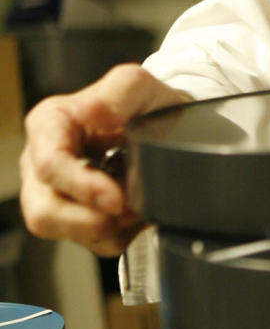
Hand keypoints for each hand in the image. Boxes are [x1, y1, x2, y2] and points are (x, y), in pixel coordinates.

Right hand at [19, 64, 190, 255]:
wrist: (167, 124)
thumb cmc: (144, 103)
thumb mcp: (139, 86)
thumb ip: (119, 93)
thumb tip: (93, 112)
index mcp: (50, 124)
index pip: (50, 164)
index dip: (82, 187)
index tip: (116, 198)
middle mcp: (42, 160)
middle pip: (43, 210)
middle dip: (88, 220)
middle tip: (128, 212)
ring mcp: (54, 191)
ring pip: (62, 231)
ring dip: (103, 229)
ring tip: (134, 210)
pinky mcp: (74, 215)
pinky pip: (89, 242)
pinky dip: (117, 234)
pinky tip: (134, 214)